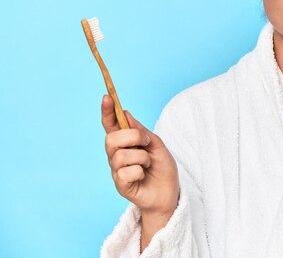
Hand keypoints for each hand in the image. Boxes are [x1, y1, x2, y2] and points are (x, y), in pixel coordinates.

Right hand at [101, 95, 179, 218]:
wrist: (169, 191)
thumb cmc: (162, 167)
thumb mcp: (157, 144)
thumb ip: (141, 131)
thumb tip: (126, 114)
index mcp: (124, 142)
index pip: (110, 124)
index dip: (107, 111)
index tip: (107, 96)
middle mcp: (116, 155)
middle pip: (111, 139)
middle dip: (132, 137)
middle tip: (147, 144)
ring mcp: (116, 170)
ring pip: (121, 156)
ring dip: (141, 158)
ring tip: (148, 164)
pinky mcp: (120, 185)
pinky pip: (126, 173)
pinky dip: (140, 172)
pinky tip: (143, 176)